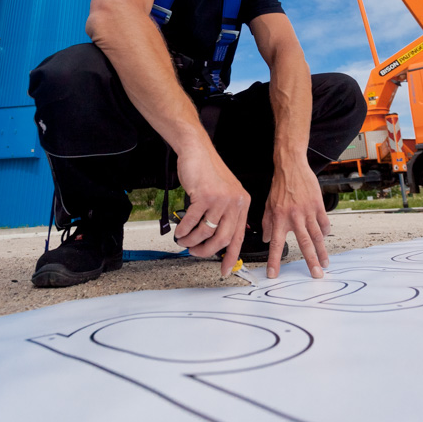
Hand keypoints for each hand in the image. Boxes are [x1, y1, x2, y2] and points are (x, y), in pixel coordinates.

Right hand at [174, 143, 250, 276]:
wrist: (197, 151)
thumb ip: (227, 213)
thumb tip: (220, 239)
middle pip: (223, 239)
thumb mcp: (226, 193)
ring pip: (206, 232)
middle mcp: (235, 202)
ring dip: (192, 240)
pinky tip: (180, 231)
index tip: (226, 270)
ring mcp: (220, 199)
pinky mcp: (204, 196)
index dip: (231, 256)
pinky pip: (192, 221)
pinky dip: (184, 229)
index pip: (239, 236)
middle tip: (195, 253)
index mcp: (242, 203)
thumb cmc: (208, 172)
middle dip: (206, 251)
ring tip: (184, 241)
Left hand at [262, 159, 330, 278]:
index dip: (274, 261)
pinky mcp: (318, 205)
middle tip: (316, 275)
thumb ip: (267, 224)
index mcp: (279, 218)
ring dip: (322, 252)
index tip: (273, 274)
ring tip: (325, 264)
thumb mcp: (268, 205)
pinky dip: (325, 232)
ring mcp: (307, 211)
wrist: (291, 167)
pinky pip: (324, 222)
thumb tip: (266, 240)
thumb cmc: (279, 185)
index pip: (276, 244)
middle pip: (304, 244)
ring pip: (317, 236)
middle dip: (310, 261)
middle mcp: (294, 217)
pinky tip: (325, 237)